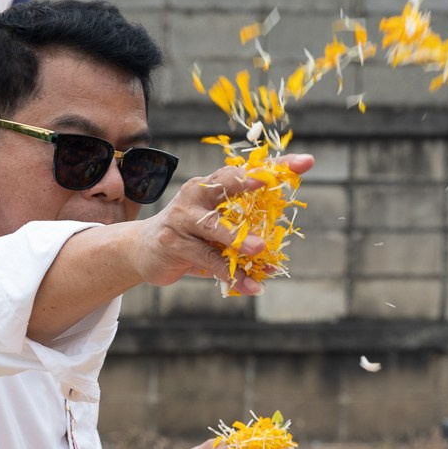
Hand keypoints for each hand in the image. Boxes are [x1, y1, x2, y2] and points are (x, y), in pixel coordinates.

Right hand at [130, 155, 313, 295]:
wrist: (142, 250)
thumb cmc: (188, 237)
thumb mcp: (214, 228)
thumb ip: (239, 234)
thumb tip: (274, 257)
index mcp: (212, 185)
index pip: (247, 170)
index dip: (277, 165)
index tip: (306, 162)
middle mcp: (197, 195)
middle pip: (227, 183)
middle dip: (251, 182)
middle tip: (269, 185)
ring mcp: (183, 218)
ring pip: (215, 227)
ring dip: (238, 239)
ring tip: (260, 250)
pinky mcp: (174, 243)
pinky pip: (208, 260)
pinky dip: (231, 274)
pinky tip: (251, 285)